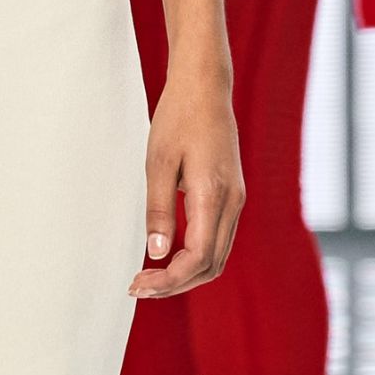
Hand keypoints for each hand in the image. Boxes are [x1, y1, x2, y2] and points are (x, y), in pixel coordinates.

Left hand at [129, 75, 243, 297]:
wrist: (205, 88)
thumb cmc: (178, 118)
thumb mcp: (157, 162)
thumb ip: (158, 210)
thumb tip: (155, 253)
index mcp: (213, 195)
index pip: (197, 258)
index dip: (168, 279)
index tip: (138, 283)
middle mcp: (232, 202)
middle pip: (210, 266)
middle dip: (175, 284)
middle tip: (138, 286)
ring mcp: (236, 200)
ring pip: (217, 256)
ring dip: (185, 274)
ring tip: (149, 276)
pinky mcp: (232, 196)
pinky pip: (218, 239)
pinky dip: (195, 257)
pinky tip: (168, 256)